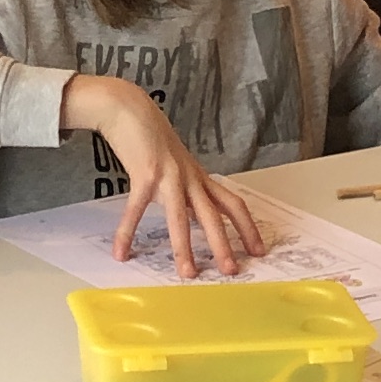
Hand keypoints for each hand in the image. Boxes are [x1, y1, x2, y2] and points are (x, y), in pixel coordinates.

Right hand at [61, 75, 261, 276]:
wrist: (131, 109)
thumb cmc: (151, 137)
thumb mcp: (175, 165)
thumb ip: (183, 187)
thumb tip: (188, 214)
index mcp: (199, 177)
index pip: (233, 204)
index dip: (248, 227)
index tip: (258, 250)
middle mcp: (189, 178)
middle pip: (213, 215)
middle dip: (224, 244)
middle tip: (232, 270)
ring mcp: (169, 176)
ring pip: (182, 217)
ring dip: (185, 247)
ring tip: (187, 272)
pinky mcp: (144, 174)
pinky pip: (136, 210)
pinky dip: (127, 233)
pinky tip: (121, 252)